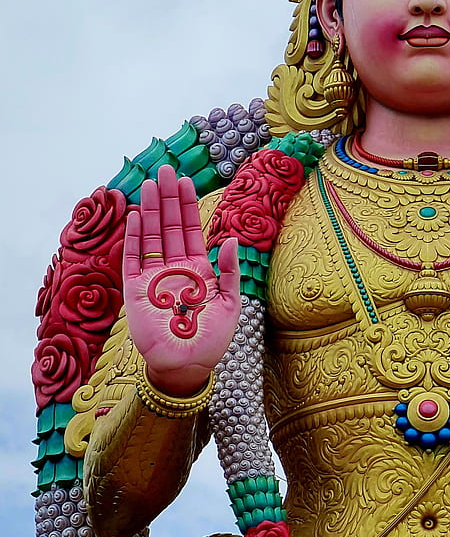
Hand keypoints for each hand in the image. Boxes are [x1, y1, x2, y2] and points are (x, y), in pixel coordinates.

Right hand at [123, 166, 240, 396]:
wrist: (187, 365)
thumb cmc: (211, 340)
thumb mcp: (230, 303)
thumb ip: (229, 271)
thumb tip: (231, 239)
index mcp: (197, 270)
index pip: (191, 231)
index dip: (188, 206)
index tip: (186, 181)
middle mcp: (174, 269)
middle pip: (169, 227)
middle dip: (168, 199)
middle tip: (166, 170)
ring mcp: (153, 277)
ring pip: (151, 236)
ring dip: (150, 210)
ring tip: (150, 184)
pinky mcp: (136, 290)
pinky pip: (133, 258)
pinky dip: (134, 237)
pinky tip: (136, 215)